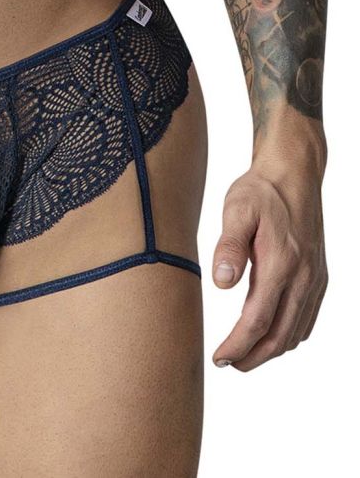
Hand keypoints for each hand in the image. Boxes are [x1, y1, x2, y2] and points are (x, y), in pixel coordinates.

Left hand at [210, 160, 326, 370]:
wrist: (295, 173)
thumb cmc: (261, 190)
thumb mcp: (237, 209)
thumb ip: (229, 246)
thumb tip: (222, 285)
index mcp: (282, 263)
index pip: (258, 320)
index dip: (238, 345)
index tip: (218, 359)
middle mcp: (303, 277)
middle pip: (279, 336)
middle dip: (253, 357)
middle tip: (228, 364)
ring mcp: (315, 279)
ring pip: (295, 331)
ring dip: (271, 350)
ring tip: (244, 353)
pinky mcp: (319, 277)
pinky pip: (307, 318)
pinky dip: (289, 335)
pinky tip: (272, 334)